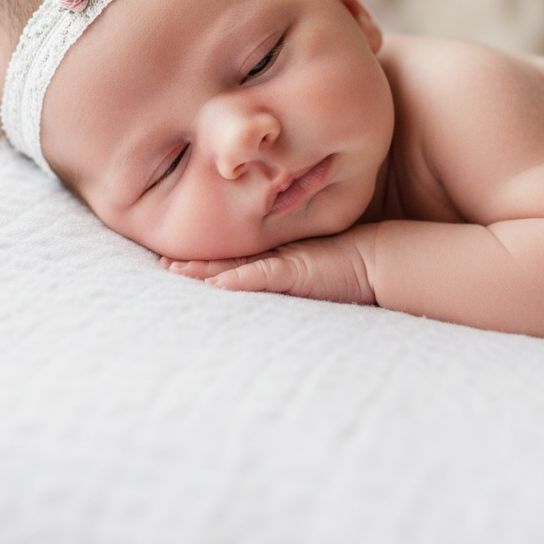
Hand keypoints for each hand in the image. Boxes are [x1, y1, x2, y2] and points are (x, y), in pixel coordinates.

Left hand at [161, 226, 376, 305]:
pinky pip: (260, 277)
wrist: (380, 260)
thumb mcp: (312, 267)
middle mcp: (274, 258)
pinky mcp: (294, 270)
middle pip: (225, 261)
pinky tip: (215, 285)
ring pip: (233, 267)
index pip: (232, 261)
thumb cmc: (350, 264)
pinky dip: (236, 281)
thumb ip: (289, 270)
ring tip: (173, 271)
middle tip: (162, 265)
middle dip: (192, 265)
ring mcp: (283, 263)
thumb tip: (255, 282)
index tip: (174, 261)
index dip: (204, 262)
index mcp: (276, 259)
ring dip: (202, 271)